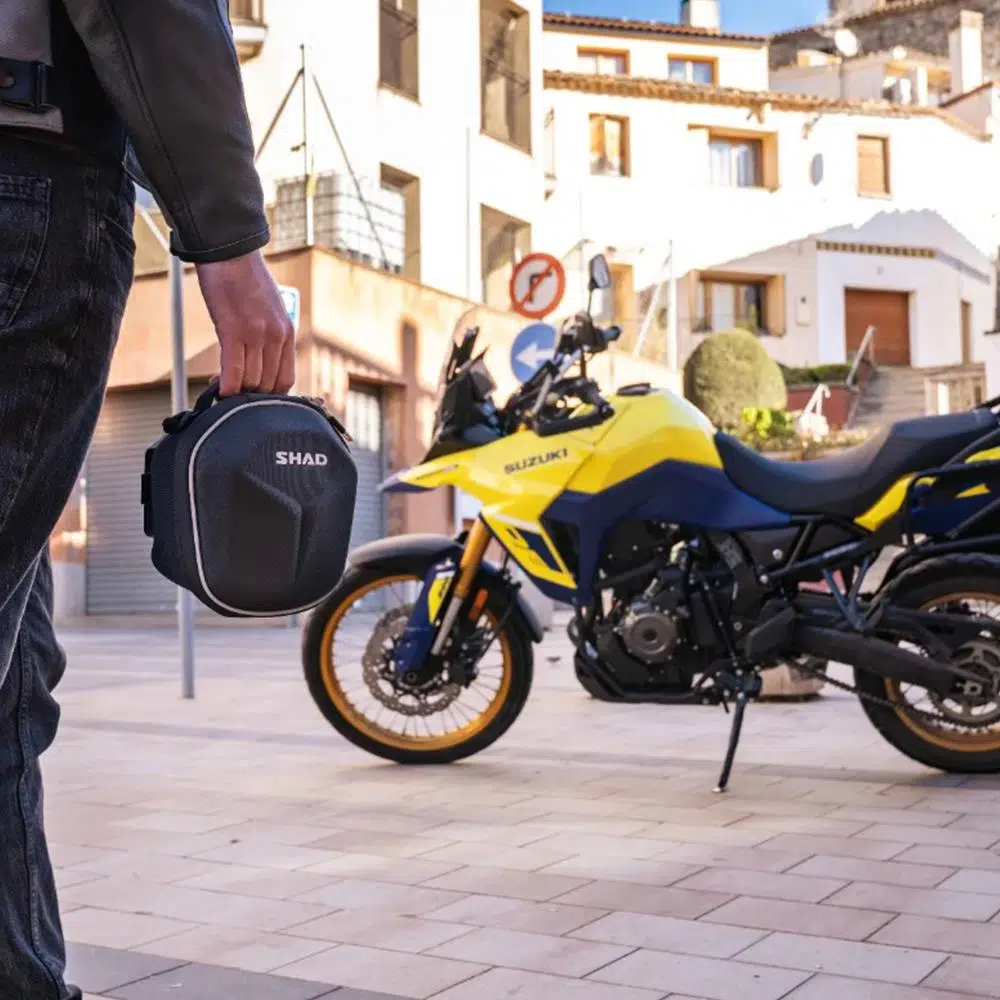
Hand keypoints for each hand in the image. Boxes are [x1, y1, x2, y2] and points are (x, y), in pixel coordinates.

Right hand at [196, 250, 294, 395]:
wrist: (230, 253)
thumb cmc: (244, 280)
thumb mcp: (268, 311)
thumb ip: (268, 337)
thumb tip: (258, 362)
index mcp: (286, 333)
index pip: (285, 379)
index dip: (269, 394)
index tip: (253, 395)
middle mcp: (276, 336)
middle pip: (268, 385)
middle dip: (250, 395)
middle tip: (233, 394)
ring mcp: (257, 335)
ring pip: (251, 382)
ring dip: (236, 391)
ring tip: (222, 387)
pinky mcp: (234, 330)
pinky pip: (234, 370)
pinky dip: (226, 385)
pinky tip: (218, 389)